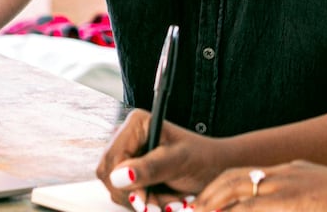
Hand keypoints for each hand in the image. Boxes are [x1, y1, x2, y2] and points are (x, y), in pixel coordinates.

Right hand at [98, 109, 227, 210]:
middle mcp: (128, 138)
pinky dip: (148, 204)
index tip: (142, 199)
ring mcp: (129, 157)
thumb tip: (119, 176)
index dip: (122, 182)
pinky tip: (167, 202)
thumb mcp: (179, 162)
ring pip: (118, 190)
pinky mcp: (133, 174)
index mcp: (136, 124)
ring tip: (172, 202)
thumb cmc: (203, 158)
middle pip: (109, 176)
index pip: (112, 158)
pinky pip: (128, 196)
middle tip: (161, 207)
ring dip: (145, 202)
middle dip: (136, 195)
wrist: (217, 169)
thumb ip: (150, 168)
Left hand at [194, 161, 326, 210]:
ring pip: (238, 191)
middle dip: (210, 195)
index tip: (204, 202)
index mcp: (291, 172)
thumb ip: (296, 203)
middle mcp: (284, 175)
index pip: (245, 174)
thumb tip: (290, 206)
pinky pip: (252, 207)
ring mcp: (286, 186)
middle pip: (234, 179)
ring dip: (215, 204)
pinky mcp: (288, 200)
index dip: (221, 188)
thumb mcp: (318, 195)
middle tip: (193, 210)